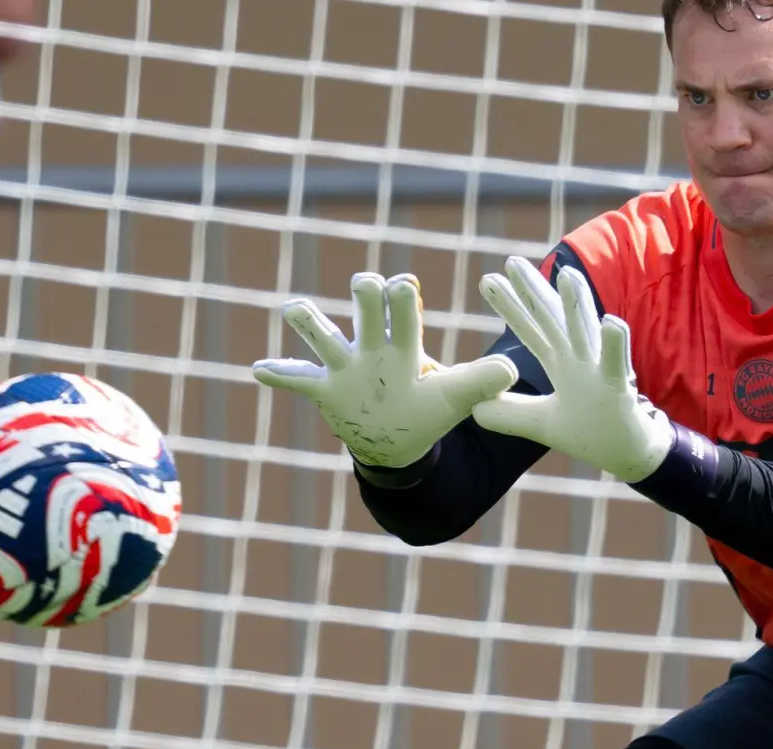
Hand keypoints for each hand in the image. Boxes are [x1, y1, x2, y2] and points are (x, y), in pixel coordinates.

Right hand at [252, 272, 518, 468]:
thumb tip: (512, 371)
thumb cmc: (427, 408)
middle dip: (367, 292)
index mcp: (404, 343)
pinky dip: (278, 373)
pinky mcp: (324, 389)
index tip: (406, 287)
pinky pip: (296, 377)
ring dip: (310, 322)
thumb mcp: (456, 397)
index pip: (404, 307)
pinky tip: (259, 369)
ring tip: (296, 309)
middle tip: (368, 284)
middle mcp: (372, 346)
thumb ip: (480, 382)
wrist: (398, 439)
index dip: (403, 294)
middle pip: (365, 306)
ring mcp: (345, 367)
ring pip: (322, 336)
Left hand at [471, 256, 673, 482]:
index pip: (531, 330)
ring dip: (577, 304)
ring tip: (566, 272)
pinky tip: (611, 323)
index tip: (488, 280)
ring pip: (586, 333)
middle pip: (552, 319)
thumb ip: (510, 413)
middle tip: (511, 261)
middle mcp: (579, 359)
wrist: (628, 452)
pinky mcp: (618, 389)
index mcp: (561, 364)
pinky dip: (615, 344)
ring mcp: (599, 370)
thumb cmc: (592, 432)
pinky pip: (617, 364)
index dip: (510, 306)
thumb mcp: (541, 424)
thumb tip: (474, 410)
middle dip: (532, 290)